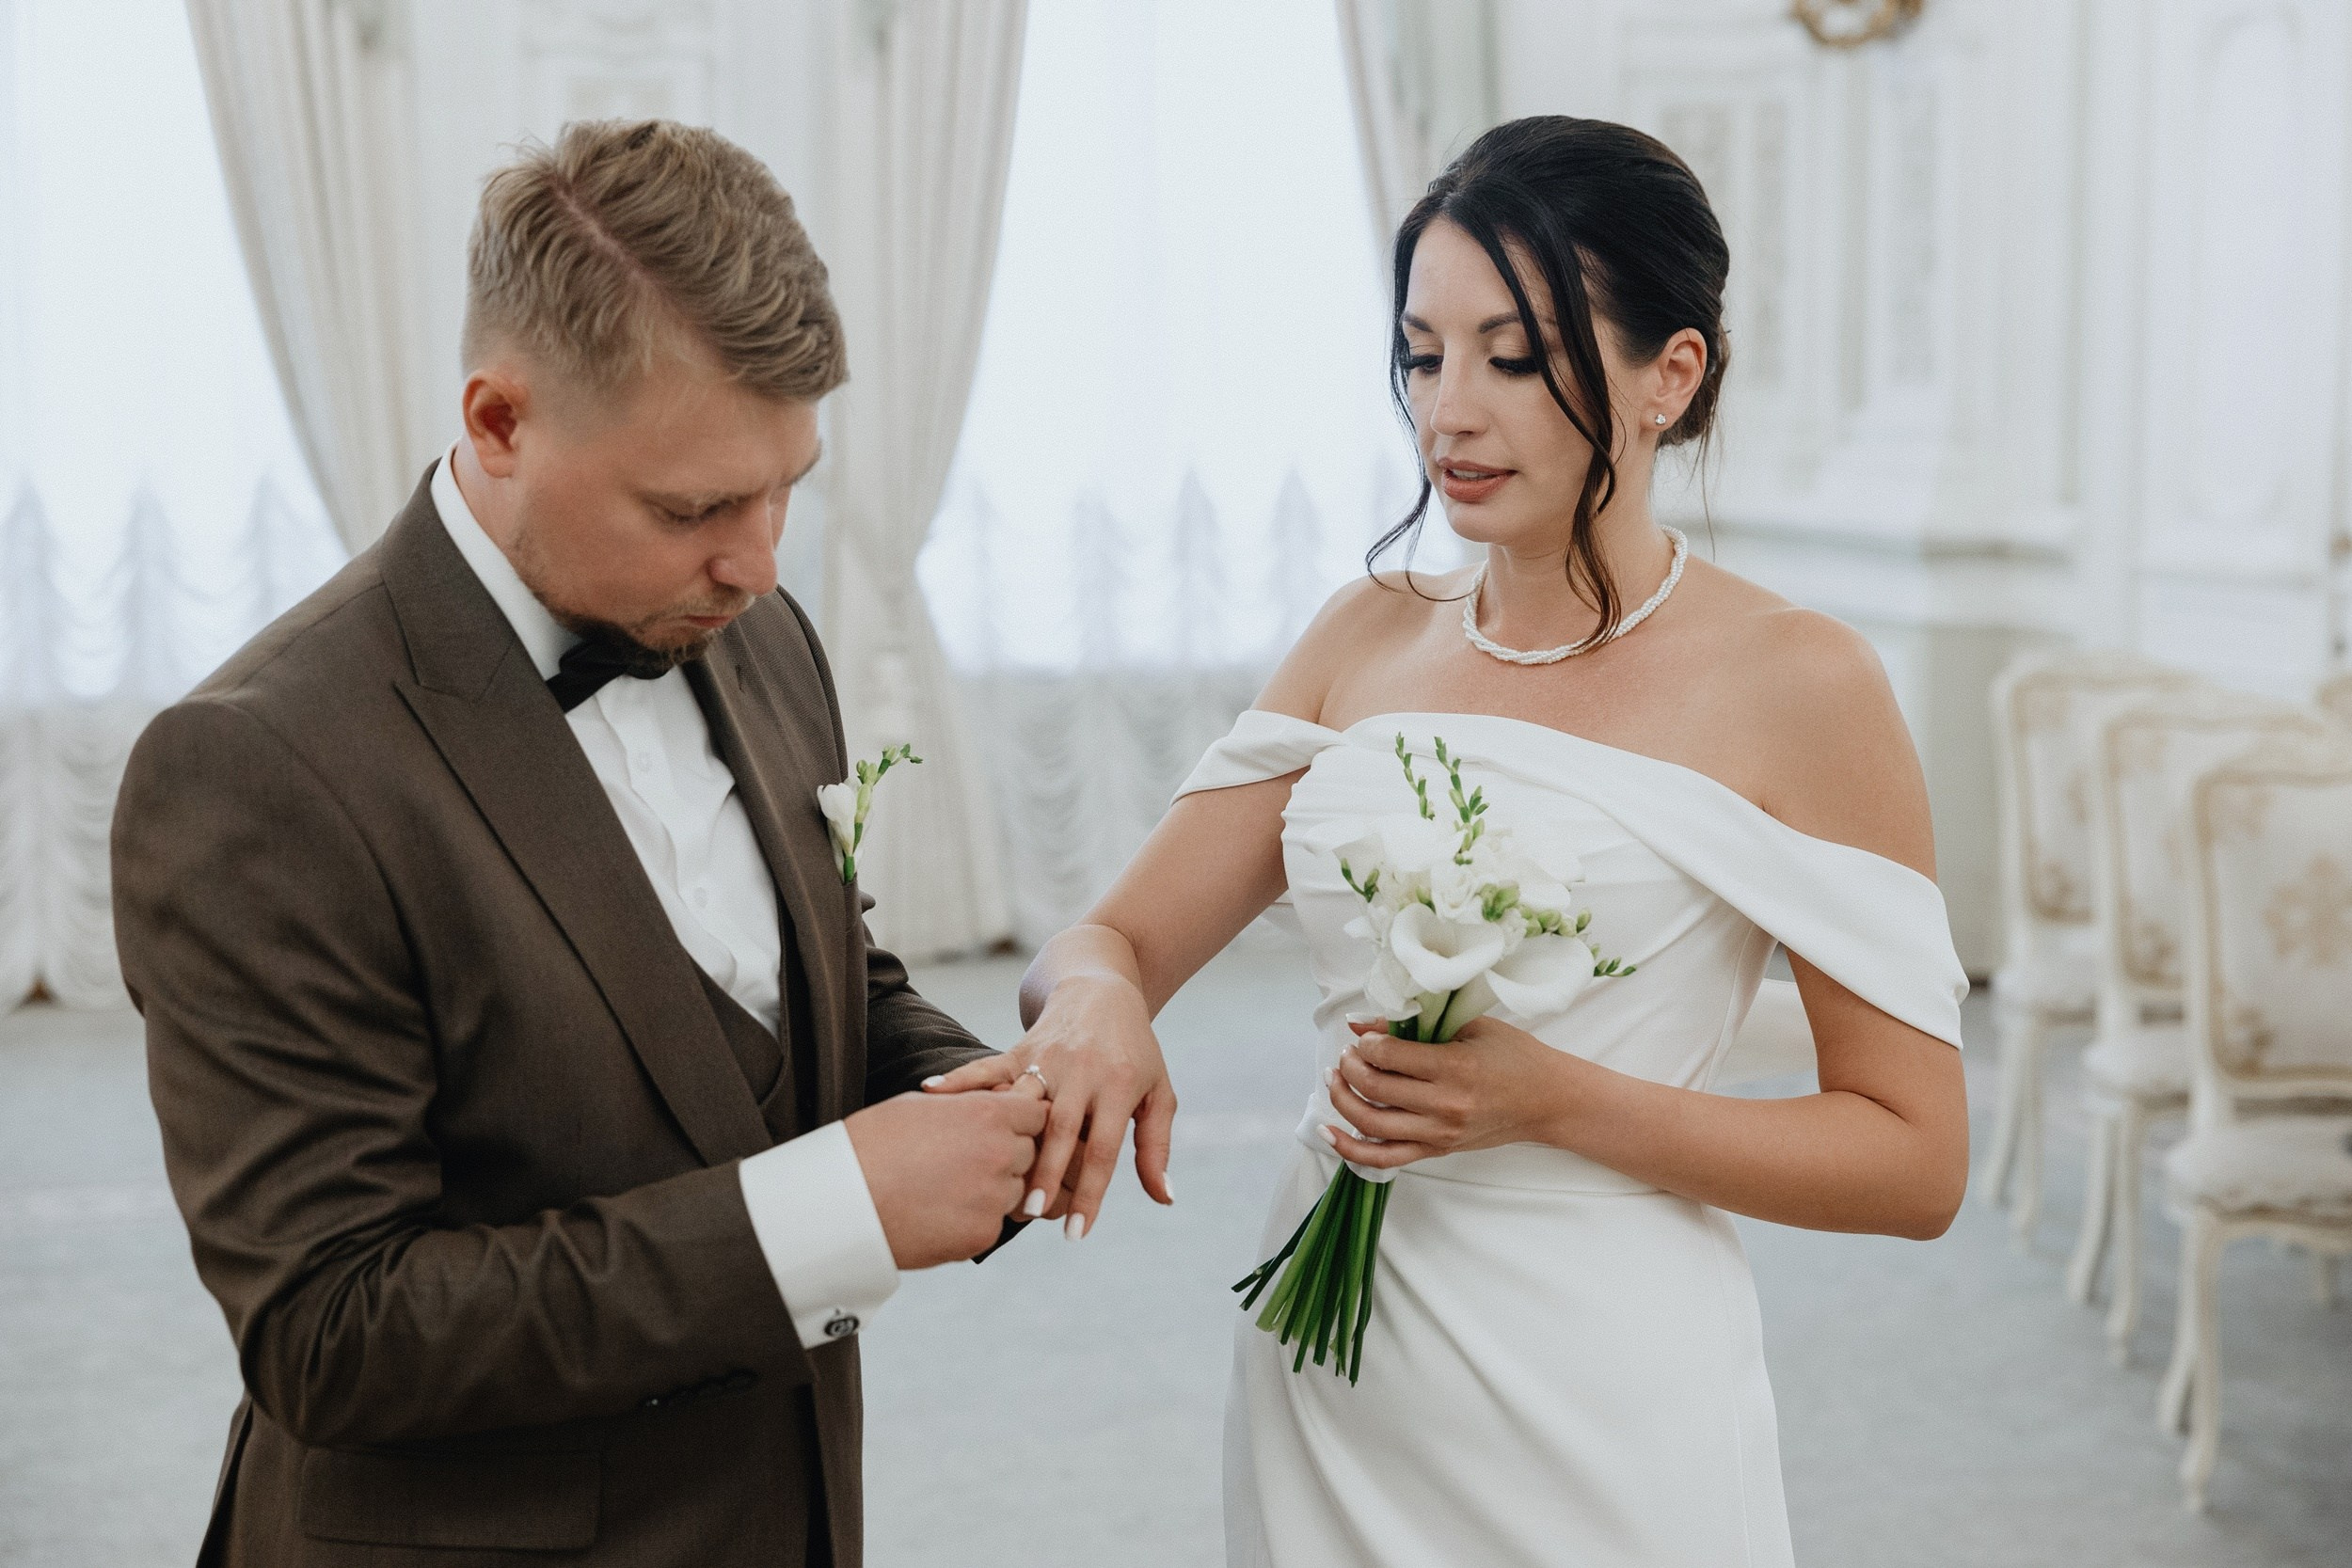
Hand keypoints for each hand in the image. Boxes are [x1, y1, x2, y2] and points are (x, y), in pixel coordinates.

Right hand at [843, 1086, 1047, 1268]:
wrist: (841, 1199)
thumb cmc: (873, 1143)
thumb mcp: (923, 1105)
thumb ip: (970, 1105)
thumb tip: (997, 1099)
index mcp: (988, 1114)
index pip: (1037, 1113)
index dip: (1020, 1120)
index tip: (1002, 1128)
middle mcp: (1000, 1154)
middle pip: (1028, 1154)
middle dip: (1006, 1156)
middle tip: (964, 1161)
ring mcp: (993, 1198)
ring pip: (1013, 1192)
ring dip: (991, 1191)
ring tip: (944, 1188)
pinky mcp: (981, 1235)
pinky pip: (991, 1224)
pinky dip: (971, 1221)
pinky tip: (935, 1213)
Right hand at [920, 973, 1176, 1238]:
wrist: (1103, 990)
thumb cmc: (1134, 1052)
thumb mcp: (1158, 1093)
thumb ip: (1155, 1146)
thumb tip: (1163, 1198)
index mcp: (1118, 1086)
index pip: (1102, 1148)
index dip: (1090, 1192)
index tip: (1078, 1233)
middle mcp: (1081, 1071)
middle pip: (1060, 1129)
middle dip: (1045, 1172)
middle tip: (1031, 1213)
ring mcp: (1048, 1057)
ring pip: (1022, 1103)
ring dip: (1004, 1139)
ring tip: (987, 1175)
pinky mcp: (1020, 1047)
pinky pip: (988, 1066)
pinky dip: (960, 1080)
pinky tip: (929, 1095)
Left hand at [1322, 1015, 1576, 1169]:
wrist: (1547, 1100)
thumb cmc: (1514, 1056)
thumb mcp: (1470, 1027)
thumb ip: (1416, 1024)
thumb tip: (1362, 1025)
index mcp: (1454, 1068)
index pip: (1389, 1056)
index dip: (1366, 1042)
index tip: (1363, 1035)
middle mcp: (1444, 1105)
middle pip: (1375, 1088)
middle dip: (1350, 1067)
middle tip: (1346, 1054)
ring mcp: (1439, 1133)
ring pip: (1372, 1124)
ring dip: (1343, 1100)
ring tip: (1335, 1079)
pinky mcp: (1437, 1150)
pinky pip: (1385, 1158)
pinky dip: (1351, 1148)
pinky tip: (1330, 1133)